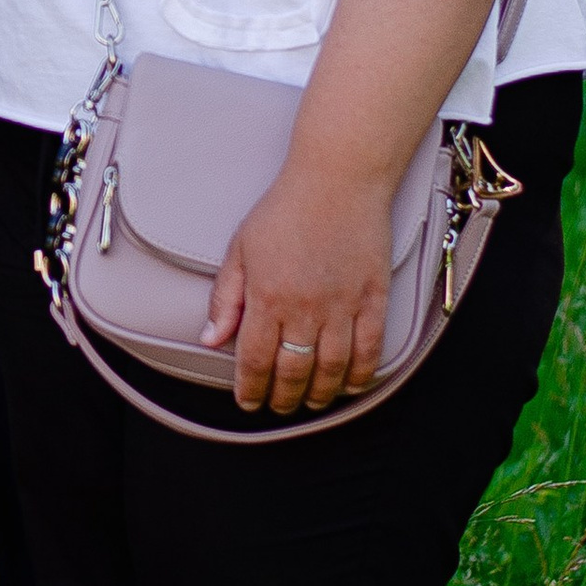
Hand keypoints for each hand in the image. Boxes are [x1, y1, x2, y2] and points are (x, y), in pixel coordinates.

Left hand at [203, 155, 396, 419]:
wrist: (338, 179)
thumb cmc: (286, 208)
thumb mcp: (240, 248)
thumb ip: (226, 298)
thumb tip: (212, 339)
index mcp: (268, 297)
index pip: (255, 361)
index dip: (250, 389)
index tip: (249, 402)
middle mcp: (305, 308)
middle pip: (293, 372)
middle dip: (283, 398)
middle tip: (279, 406)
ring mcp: (343, 306)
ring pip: (331, 369)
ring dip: (319, 394)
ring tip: (311, 402)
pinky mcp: (373, 299)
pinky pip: (369, 349)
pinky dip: (359, 374)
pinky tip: (349, 384)